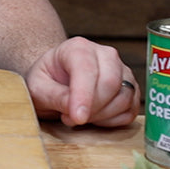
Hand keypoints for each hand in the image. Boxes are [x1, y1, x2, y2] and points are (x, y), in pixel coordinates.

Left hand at [24, 36, 138, 126]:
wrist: (55, 81)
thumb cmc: (45, 81)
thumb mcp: (37, 88)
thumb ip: (55, 97)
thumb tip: (77, 112)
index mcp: (78, 47)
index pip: (87, 69)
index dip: (83, 96)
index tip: (77, 117)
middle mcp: (105, 54)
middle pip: (110, 83)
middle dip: (92, 109)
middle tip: (70, 118)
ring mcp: (122, 71)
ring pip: (124, 98)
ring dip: (101, 116)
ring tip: (78, 115)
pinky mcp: (131, 89)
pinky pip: (130, 111)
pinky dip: (113, 121)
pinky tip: (94, 117)